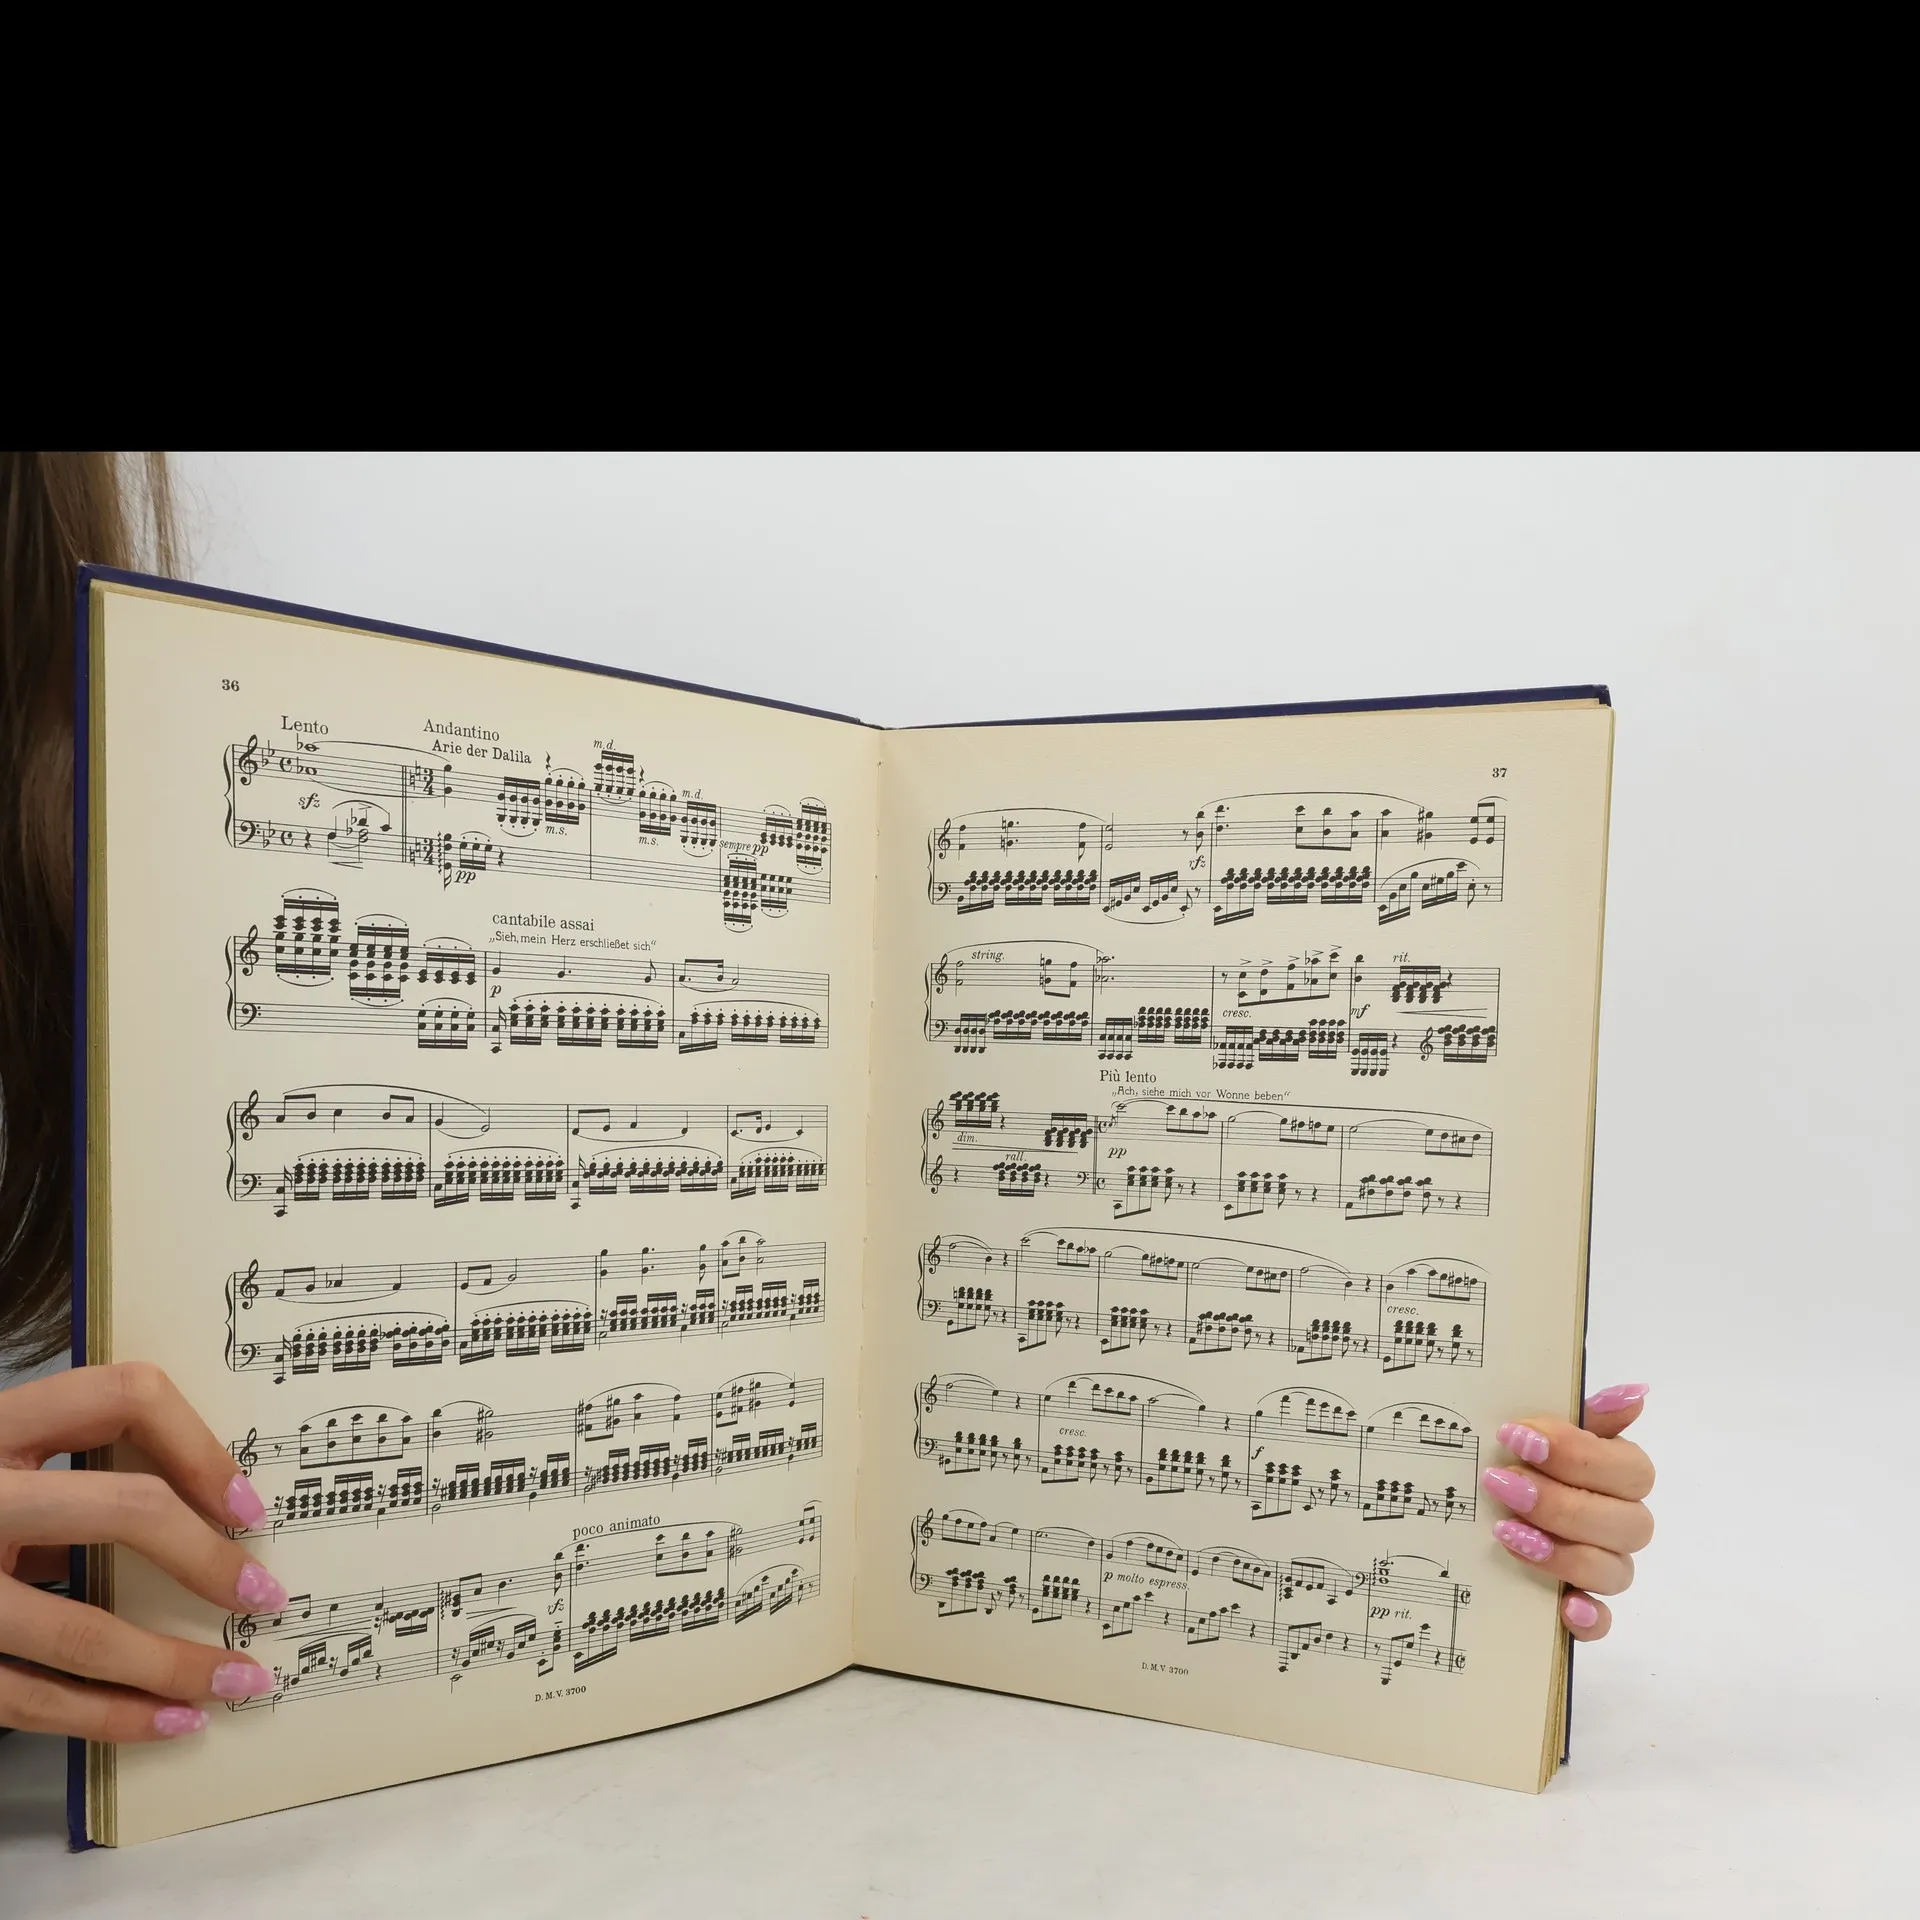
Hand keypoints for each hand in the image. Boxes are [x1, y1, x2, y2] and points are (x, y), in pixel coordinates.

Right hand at [1, 1364, 283, 1740]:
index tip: (250, 1504)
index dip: (200, 1444)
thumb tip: (213, 1511)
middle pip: (124, 1508)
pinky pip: (31, 1699)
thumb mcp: (3, 1466)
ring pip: (82, 1626)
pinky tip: (167, 1724)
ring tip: (240, 1683)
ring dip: (174, 1664)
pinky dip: (109, 1718)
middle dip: (209, 1559)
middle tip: (265, 1596)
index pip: (122, 1393)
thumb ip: (74, 1472)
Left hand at [1481, 1382, 1654, 1640]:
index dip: (1578, 1454)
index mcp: (1620, 1476)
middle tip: (1502, 1484)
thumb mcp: (1543, 1430)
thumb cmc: (1520, 1458)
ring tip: (1506, 1532)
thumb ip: (1587, 1415)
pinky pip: (1603, 1624)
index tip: (1517, 1436)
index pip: (1631, 1470)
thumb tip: (1635, 1392)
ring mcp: (1605, 1569)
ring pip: (1614, 1572)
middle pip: (1625, 1523)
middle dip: (1560, 1502)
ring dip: (1563, 1553)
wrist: (1479, 1502)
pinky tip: (1564, 1606)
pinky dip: (1589, 1619)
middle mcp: (1622, 1524)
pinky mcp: (1583, 1610)